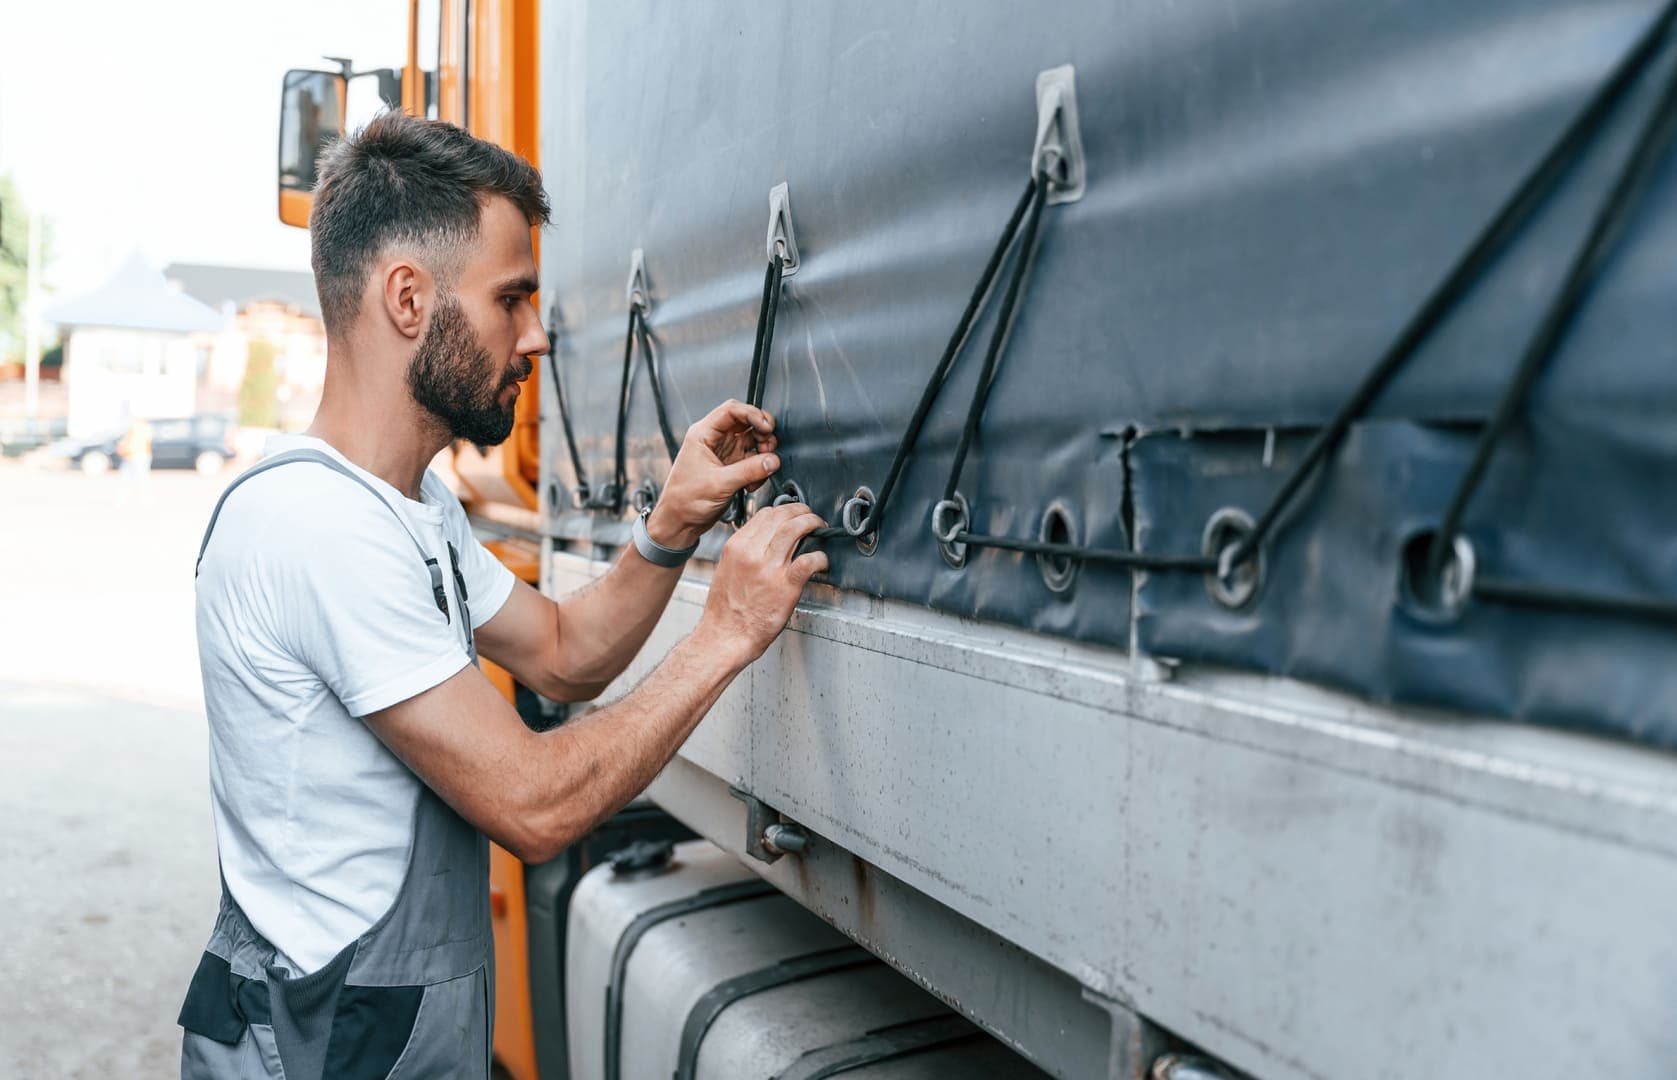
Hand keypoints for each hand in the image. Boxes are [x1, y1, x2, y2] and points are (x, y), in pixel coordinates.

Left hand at [646, 400, 778, 549]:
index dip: (753, 414)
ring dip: (763, 452)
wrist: (680, 523)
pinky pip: (753, 460)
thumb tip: (773, 460)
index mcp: (703, 434)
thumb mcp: (719, 484)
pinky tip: (752, 484)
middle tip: (768, 447)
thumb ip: (749, 470)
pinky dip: (759, 469)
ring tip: (763, 467)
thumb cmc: (685, 501)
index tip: (766, 427)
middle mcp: (714, 440)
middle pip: (746, 422)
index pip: (732, 410)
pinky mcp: (732, 467)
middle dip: (762, 433)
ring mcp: (724, 453)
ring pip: (752, 440)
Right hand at [694, 503, 827, 668]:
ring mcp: (769, 568)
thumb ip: (744, 552)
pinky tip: (822, 560)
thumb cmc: (726, 610)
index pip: (764, 514)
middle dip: (800, 510)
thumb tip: (764, 540)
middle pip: (781, 516)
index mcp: (736, 547)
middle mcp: (751, 553)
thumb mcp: (727, 569)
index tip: (792, 515)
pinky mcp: (785, 586)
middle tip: (810, 516)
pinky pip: (808, 560)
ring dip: (811, 522)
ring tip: (819, 526)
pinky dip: (820, 557)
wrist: (726, 636)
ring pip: (794, 529)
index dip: (783, 510)